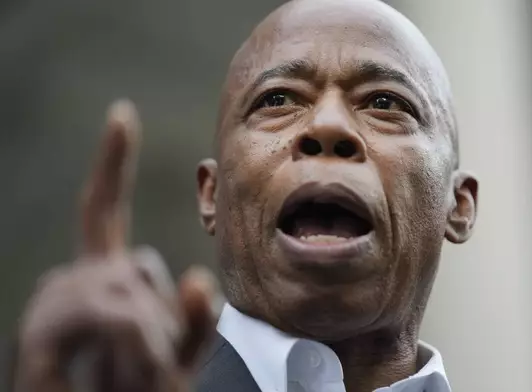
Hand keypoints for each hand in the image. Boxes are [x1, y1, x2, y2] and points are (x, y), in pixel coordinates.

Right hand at [14, 100, 215, 391]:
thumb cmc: (142, 390)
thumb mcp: (182, 354)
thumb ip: (196, 320)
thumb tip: (195, 277)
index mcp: (105, 278)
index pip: (104, 208)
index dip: (114, 162)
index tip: (122, 114)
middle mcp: (72, 281)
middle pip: (135, 266)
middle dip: (157, 321)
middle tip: (153, 370)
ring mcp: (51, 305)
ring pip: (125, 293)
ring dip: (148, 343)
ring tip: (140, 378)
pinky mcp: (38, 338)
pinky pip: (109, 317)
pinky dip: (134, 347)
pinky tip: (128, 370)